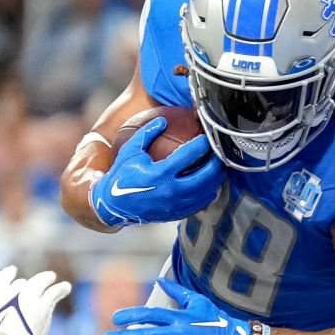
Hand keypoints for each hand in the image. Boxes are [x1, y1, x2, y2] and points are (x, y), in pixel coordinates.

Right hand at [0, 266, 71, 334]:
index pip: (1, 280)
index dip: (7, 275)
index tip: (12, 271)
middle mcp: (12, 293)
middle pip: (22, 284)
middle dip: (28, 284)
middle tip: (34, 283)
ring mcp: (29, 297)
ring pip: (40, 282)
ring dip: (46, 279)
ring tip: (52, 279)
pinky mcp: (43, 304)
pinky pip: (55, 291)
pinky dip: (60, 289)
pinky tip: (65, 287)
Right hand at [89, 117, 222, 227]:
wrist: (114, 205)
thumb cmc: (122, 175)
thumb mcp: (131, 151)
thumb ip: (147, 134)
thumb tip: (163, 120)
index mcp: (159, 173)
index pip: (188, 156)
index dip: (201, 145)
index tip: (206, 138)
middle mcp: (170, 190)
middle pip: (204, 176)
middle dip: (216, 163)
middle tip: (219, 153)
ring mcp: (175, 204)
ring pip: (205, 192)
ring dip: (215, 179)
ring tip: (219, 168)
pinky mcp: (176, 214)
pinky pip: (199, 204)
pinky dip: (208, 194)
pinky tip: (211, 186)